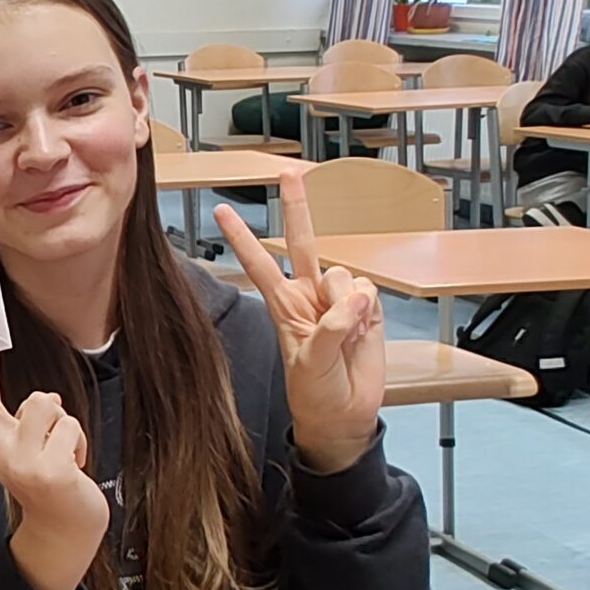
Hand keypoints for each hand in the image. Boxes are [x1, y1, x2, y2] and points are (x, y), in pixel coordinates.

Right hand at [0, 318, 108, 589]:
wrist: (64, 531)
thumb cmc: (50, 484)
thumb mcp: (28, 449)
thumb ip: (28, 422)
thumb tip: (48, 399)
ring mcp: (22, 462)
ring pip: (46, 405)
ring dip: (64, 424)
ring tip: (64, 452)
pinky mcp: (49, 470)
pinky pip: (70, 427)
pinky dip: (79, 442)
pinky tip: (74, 467)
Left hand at [215, 177, 383, 474]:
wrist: (344, 416)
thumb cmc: (315, 392)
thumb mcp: (309, 363)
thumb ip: (330, 327)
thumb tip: (355, 296)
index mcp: (283, 305)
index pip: (259, 263)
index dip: (242, 238)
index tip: (221, 211)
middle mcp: (309, 295)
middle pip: (303, 241)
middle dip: (297, 207)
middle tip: (290, 174)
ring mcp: (339, 300)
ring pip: (342, 274)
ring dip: (344, 300)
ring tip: (343, 334)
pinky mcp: (368, 309)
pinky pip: (368, 291)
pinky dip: (366, 309)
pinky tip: (361, 328)